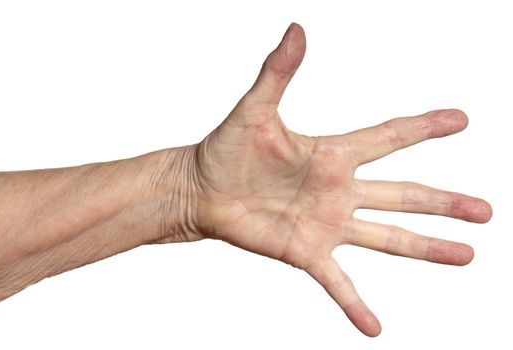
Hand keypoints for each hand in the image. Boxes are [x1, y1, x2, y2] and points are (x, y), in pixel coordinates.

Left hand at [187, 23, 491, 335]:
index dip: (424, 128)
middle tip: (485, 210)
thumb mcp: (254, 109)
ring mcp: (326, 224)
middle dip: (444, 201)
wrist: (201, 189)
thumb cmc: (225, 149)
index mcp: (332, 154)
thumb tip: (296, 29)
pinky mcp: (305, 251)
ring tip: (465, 254)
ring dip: (425, 248)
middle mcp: (338, 190)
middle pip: (403, 195)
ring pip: (386, 237)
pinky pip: (337, 282)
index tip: (460, 119)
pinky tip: (374, 328)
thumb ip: (277, 72)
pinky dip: (355, 304)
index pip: (388, 138)